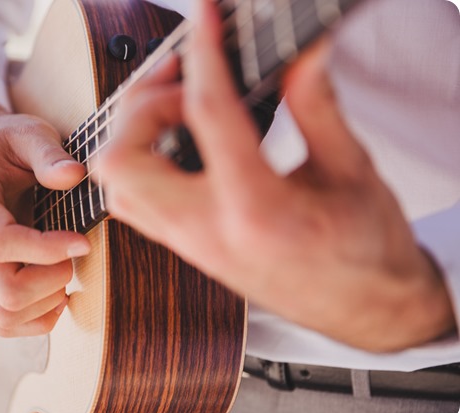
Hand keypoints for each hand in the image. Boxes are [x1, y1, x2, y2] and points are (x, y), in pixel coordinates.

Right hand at [0, 99, 90, 336]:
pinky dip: (38, 318)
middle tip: (76, 252)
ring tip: (67, 270)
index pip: (1, 242)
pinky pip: (6, 321)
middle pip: (5, 288)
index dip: (47, 249)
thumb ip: (48, 153)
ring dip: (48, 300)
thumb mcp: (27, 131)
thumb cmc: (7, 143)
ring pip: (5, 313)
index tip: (82, 242)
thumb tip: (74, 176)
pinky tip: (58, 291)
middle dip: (53, 278)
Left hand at [96, 0, 454, 350]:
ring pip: (118, 186)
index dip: (203, 53)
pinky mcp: (188, 248)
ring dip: (133, 136)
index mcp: (257, 211)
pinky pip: (135, 203)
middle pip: (123, 161)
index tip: (204, 18)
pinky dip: (141, 163)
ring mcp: (191, 246)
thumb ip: (316, 106)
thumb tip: (301, 54)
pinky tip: (176, 144)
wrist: (366, 311)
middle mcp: (208, 233)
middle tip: (183, 79)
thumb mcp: (351, 170)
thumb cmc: (368, 251)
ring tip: (177, 108)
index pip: (207, 114)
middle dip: (141, 105)